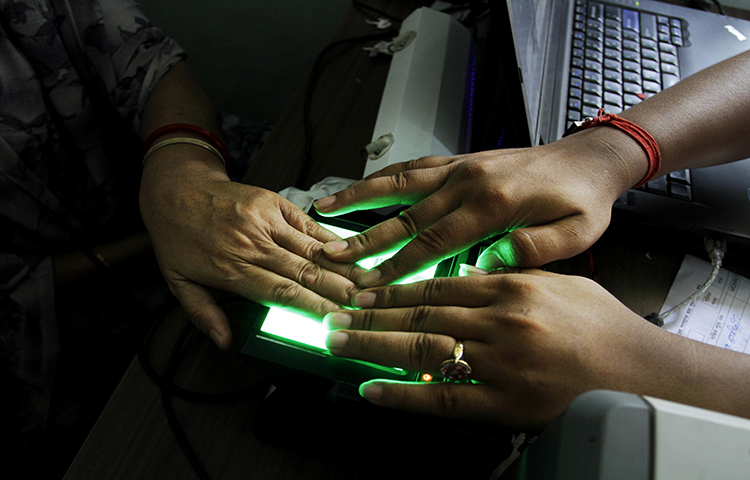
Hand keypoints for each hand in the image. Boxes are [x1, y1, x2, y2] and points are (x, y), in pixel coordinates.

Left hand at [140, 148, 363, 349]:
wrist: (175, 189)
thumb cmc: (179, 235)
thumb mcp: (178, 282)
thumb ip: (203, 313)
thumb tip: (223, 340)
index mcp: (231, 268)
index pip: (283, 294)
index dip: (314, 308)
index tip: (336, 321)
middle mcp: (253, 243)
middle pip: (305, 272)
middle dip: (338, 291)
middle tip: (363, 304)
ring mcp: (265, 219)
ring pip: (312, 248)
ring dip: (342, 266)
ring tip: (365, 281)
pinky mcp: (273, 202)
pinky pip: (308, 224)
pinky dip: (330, 239)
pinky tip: (349, 250)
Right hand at [314, 131, 643, 286]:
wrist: (590, 159)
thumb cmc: (583, 200)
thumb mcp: (574, 233)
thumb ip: (532, 249)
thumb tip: (488, 263)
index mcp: (492, 204)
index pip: (432, 240)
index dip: (397, 265)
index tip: (370, 284)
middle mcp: (469, 181)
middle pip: (405, 213)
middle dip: (365, 237)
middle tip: (332, 253)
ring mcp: (462, 167)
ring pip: (401, 182)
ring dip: (361, 195)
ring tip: (327, 207)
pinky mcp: (462, 161)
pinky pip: (416, 166)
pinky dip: (386, 175)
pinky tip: (366, 184)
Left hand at [323, 269, 676, 430]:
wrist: (637, 368)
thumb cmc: (600, 324)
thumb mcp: (555, 281)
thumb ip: (508, 273)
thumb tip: (467, 270)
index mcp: (511, 287)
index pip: (436, 285)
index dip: (394, 288)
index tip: (364, 289)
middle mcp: (500, 321)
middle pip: (419, 315)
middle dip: (371, 314)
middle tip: (336, 313)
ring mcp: (499, 362)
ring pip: (422, 349)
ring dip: (373, 345)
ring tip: (339, 342)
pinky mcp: (503, 402)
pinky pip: (443, 397)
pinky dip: (403, 394)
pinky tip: (372, 390)